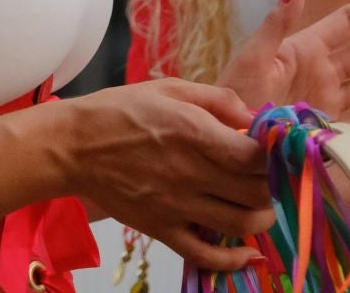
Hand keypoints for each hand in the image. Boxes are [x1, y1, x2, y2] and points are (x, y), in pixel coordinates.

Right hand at [60, 80, 273, 270]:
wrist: (73, 146)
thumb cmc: (121, 111)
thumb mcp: (170, 89)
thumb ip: (217, 99)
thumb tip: (254, 118)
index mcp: (193, 132)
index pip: (255, 155)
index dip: (275, 156)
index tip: (276, 151)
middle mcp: (189, 172)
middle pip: (256, 192)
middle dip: (273, 185)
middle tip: (271, 177)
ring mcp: (176, 206)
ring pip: (241, 225)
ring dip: (263, 218)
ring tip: (261, 206)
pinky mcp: (161, 230)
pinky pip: (206, 255)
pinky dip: (233, 261)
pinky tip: (247, 253)